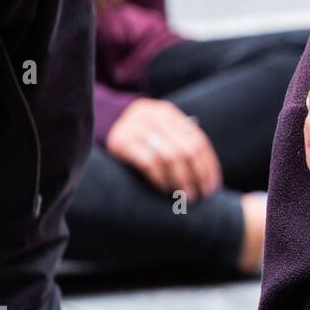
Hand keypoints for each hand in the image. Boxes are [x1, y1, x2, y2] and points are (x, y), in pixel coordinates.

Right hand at [105, 98, 221, 199]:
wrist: (97, 121)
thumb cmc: (137, 134)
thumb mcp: (159, 131)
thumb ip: (179, 143)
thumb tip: (207, 177)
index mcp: (169, 114)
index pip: (198, 140)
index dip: (208, 165)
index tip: (212, 185)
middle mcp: (155, 117)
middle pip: (187, 149)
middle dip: (197, 175)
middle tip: (200, 195)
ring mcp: (137, 127)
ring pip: (170, 156)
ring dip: (181, 180)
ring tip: (185, 195)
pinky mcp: (121, 142)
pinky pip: (149, 162)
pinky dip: (161, 178)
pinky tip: (165, 189)